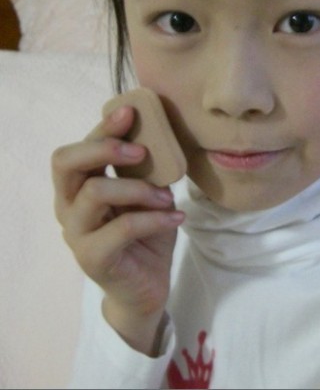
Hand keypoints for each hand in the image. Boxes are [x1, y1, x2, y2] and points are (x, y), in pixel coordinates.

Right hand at [52, 104, 184, 354]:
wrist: (147, 285)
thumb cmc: (146, 232)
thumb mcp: (149, 193)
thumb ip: (145, 167)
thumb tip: (159, 129)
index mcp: (80, 186)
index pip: (78, 149)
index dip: (101, 127)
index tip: (130, 110)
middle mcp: (69, 206)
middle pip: (66, 163)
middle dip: (104, 147)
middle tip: (140, 151)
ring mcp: (76, 233)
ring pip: (94, 192)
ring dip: (139, 188)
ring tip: (169, 198)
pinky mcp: (92, 257)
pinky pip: (122, 227)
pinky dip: (155, 218)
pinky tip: (177, 218)